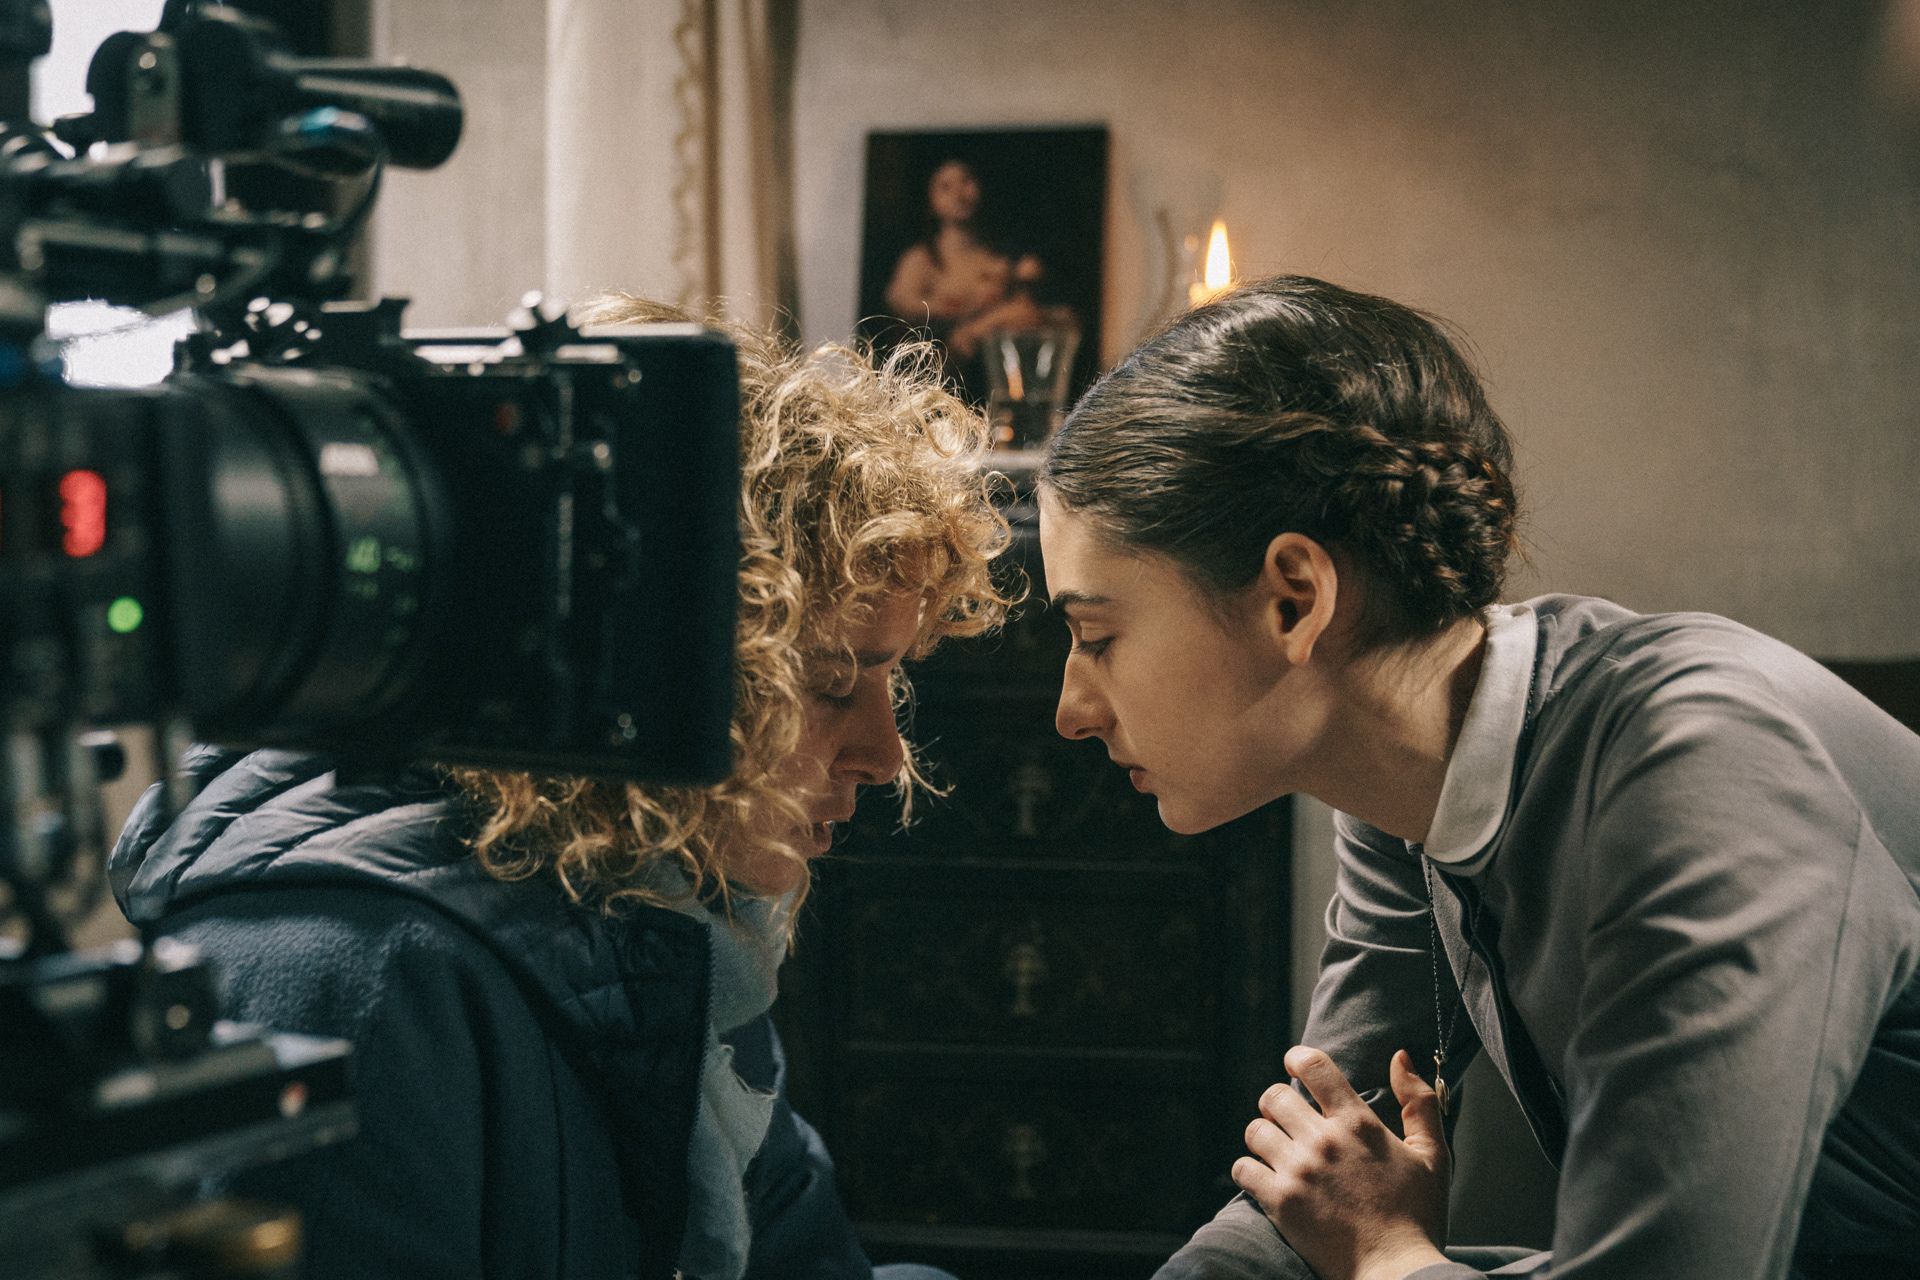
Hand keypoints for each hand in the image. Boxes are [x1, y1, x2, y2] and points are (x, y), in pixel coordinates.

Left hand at [1232, 1047, 1450, 1279]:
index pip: (1313, 1065)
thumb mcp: (1433, 1154)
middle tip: (1288, 1120)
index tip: (1294, 1065)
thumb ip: (1420, 1101)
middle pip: (1273, 1096)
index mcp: (1358, 1123)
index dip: (1297, 1058)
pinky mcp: (1280, 1202)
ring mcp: (1298, 1171)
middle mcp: (1323, 1141)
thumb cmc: (1419, 1215)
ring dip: (1264, 1137)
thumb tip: (1399, 1057)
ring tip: (1278, 1150)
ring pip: (1255, 1130)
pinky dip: (1249, 1170)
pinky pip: (1242, 1168)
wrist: (1398, 1270)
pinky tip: (1265, 1178)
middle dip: (1278, 1103)